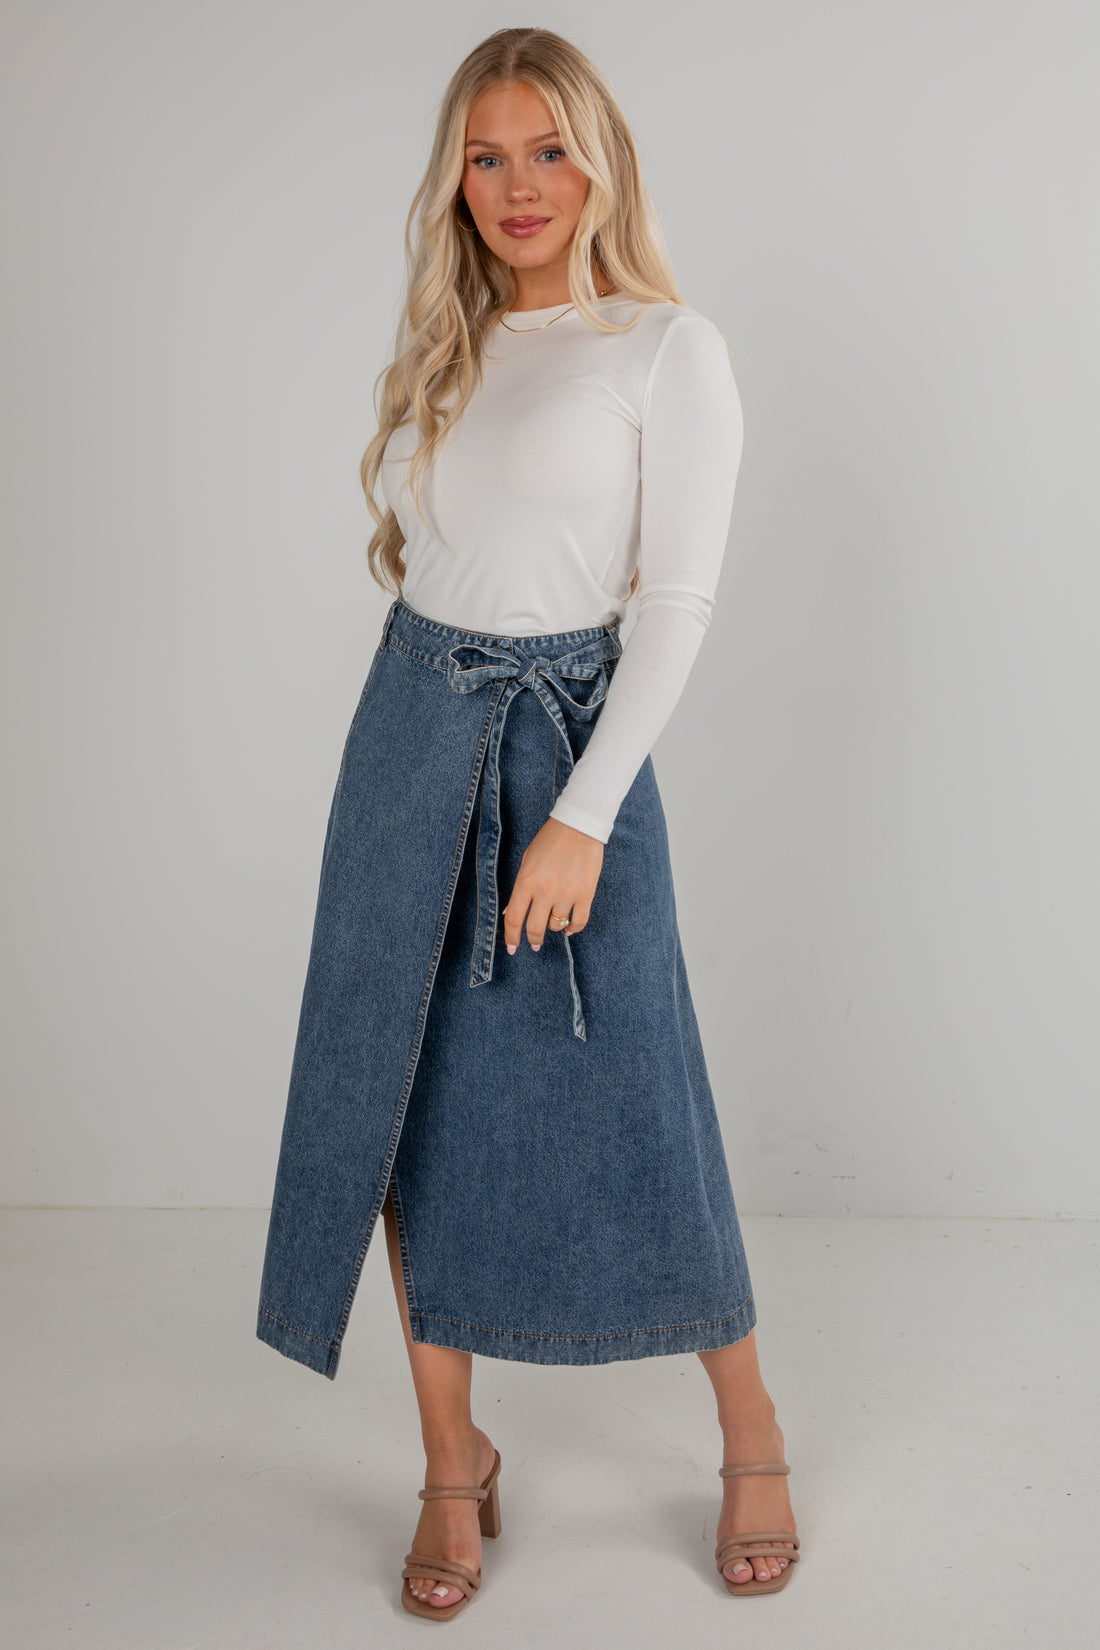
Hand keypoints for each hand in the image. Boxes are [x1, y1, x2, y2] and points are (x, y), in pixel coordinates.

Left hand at [503, 816, 603, 952]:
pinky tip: (569, 928)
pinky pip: (579, 922)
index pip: (514, 918)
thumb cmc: (550, 840)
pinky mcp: (586, 894)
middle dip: (533, 940)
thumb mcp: (527, 861)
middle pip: (535, 928)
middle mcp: (545, 891)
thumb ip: (520, 889)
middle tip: (534, 944)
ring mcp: (567, 894)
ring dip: (554, 928)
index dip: (511, 937)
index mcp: (526, 881)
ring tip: (554, 919)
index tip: (512, 948)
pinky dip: (573, 929)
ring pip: (557, 926)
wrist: (579, 826)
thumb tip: (511, 912)